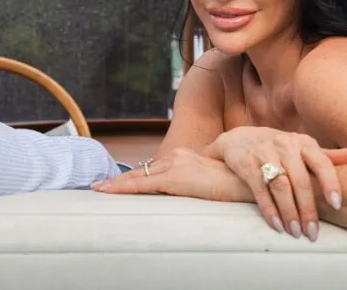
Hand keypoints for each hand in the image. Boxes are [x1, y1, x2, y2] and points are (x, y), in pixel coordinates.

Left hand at [91, 147, 250, 202]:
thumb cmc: (235, 182)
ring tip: (99, 189)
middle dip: (121, 180)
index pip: (154, 167)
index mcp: (184, 156)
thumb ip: (196, 182)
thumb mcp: (210, 181)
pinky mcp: (174, 178)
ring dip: (117, 185)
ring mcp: (174, 165)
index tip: (120, 182)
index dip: (136, 175)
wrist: (248, 179)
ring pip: (137, 176)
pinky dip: (123, 188)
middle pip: (142, 170)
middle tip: (100, 186)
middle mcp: (176, 156)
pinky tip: (108, 191)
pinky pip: (142, 184)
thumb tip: (189, 190)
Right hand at [202, 127, 346, 240]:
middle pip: (300, 180)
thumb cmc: (278, 147)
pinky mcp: (245, 163)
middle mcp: (285, 145)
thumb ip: (329, 155)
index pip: (321, 162)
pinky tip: (277, 225)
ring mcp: (264, 153)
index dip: (330, 183)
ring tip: (296, 232)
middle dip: (308, 209)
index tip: (338, 205)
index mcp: (303, 143)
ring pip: (280, 185)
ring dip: (289, 212)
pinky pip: (259, 188)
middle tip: (313, 233)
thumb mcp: (302, 147)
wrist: (238, 139)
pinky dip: (269, 209)